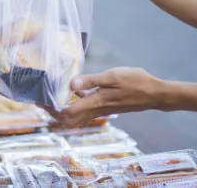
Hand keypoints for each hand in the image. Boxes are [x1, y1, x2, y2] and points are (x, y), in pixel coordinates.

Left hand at [44, 67, 165, 127]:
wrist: (155, 93)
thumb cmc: (135, 82)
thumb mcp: (112, 76)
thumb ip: (91, 81)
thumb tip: (70, 85)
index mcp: (95, 103)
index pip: (67, 113)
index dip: (51, 109)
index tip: (40, 100)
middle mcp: (96, 110)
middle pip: (69, 120)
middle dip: (53, 113)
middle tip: (42, 101)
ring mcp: (101, 110)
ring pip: (76, 117)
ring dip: (62, 111)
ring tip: (51, 98)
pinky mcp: (105, 107)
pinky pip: (84, 111)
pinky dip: (74, 105)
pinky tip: (73, 92)